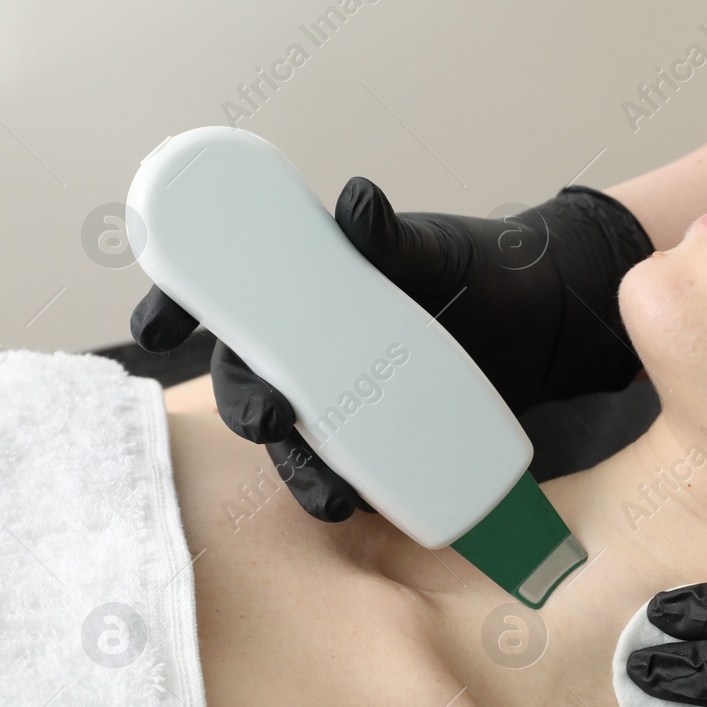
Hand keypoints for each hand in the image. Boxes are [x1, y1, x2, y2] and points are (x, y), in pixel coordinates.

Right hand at [130, 179, 652, 520]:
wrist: (550, 320)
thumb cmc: (481, 270)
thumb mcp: (434, 253)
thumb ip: (390, 236)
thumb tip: (357, 199)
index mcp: (302, 290)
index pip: (220, 297)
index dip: (173, 306)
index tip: (156, 326)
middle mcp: (311, 348)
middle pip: (247, 382)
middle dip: (245, 406)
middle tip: (270, 418)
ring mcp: (346, 399)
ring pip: (296, 442)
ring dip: (298, 473)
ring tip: (330, 498)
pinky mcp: (384, 442)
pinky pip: (352, 474)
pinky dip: (352, 495)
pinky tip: (367, 507)